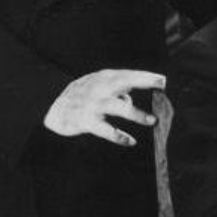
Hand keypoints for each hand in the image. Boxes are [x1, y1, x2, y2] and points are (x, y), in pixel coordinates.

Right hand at [42, 69, 164, 146]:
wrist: (53, 109)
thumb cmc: (83, 96)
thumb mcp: (99, 86)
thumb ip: (118, 89)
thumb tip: (132, 99)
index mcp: (104, 78)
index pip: (128, 74)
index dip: (146, 77)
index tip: (163, 81)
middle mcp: (99, 88)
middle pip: (123, 82)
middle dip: (143, 81)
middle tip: (162, 85)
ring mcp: (92, 105)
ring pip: (117, 107)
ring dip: (136, 114)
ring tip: (152, 120)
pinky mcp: (85, 121)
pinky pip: (105, 130)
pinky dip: (119, 136)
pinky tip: (130, 141)